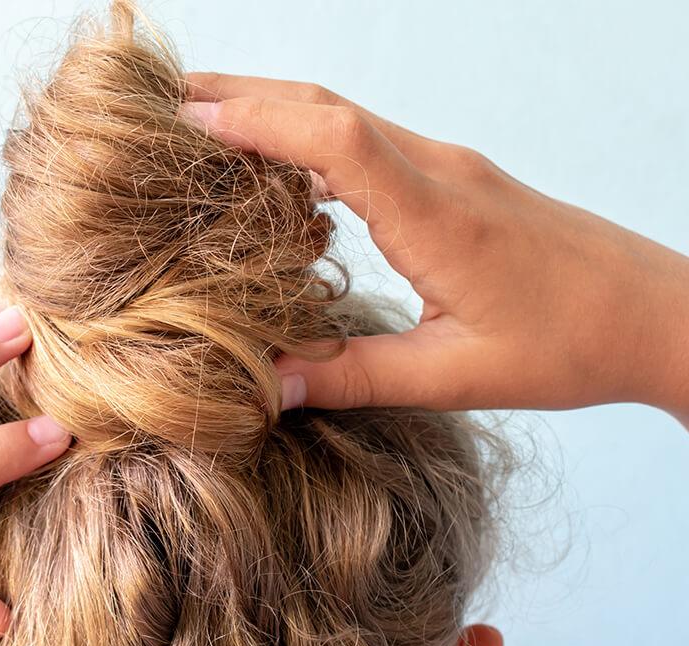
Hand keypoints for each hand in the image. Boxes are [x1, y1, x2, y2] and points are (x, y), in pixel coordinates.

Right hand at [183, 73, 688, 420]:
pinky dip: (311, 137)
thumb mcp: (454, 376)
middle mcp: (440, 171)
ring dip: (275, 108)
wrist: (655, 313)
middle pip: (327, 104)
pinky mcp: (455, 179)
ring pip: (346, 115)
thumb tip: (266, 386)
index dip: (256, 120)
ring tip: (207, 121)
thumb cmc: (569, 344)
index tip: (188, 119)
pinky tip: (280, 164)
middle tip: (170, 100)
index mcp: (437, 216)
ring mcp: (449, 167)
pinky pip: (368, 140)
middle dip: (245, 94)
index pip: (333, 137)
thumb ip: (355, 377)